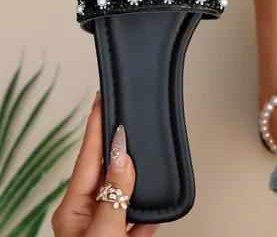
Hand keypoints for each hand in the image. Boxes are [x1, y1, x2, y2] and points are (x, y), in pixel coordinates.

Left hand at [52, 93, 158, 236]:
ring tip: (143, 153)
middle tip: (121, 116)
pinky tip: (154, 207)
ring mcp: (103, 226)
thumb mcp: (104, 232)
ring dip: (135, 176)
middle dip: (115, 144)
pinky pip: (136, 216)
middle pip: (104, 170)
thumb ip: (116, 195)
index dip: (95, 126)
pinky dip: (147, 209)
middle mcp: (86, 215)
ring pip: (122, 192)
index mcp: (73, 210)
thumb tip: (123, 158)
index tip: (100, 101)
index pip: (87, 157)